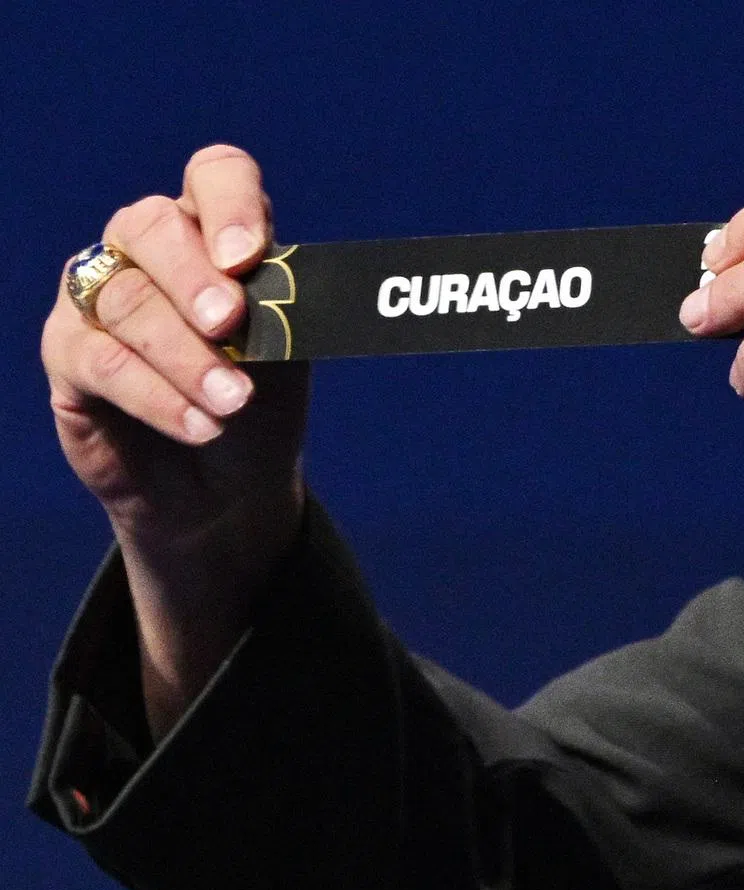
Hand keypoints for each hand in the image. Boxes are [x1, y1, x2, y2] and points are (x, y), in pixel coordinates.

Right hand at [41, 145, 309, 735]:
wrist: (230, 507)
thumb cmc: (269, 429)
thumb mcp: (293, 370)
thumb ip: (292, 316)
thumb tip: (320, 277)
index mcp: (214, 248)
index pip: (214, 178)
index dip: (228, 202)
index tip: (258, 254)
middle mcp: (150, 268)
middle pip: (150, 227)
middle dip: (193, 278)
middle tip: (236, 324)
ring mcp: (100, 314)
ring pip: (118, 299)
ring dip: (177, 352)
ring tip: (228, 405)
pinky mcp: (72, 371)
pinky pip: (91, 360)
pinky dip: (148, 390)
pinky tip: (195, 422)